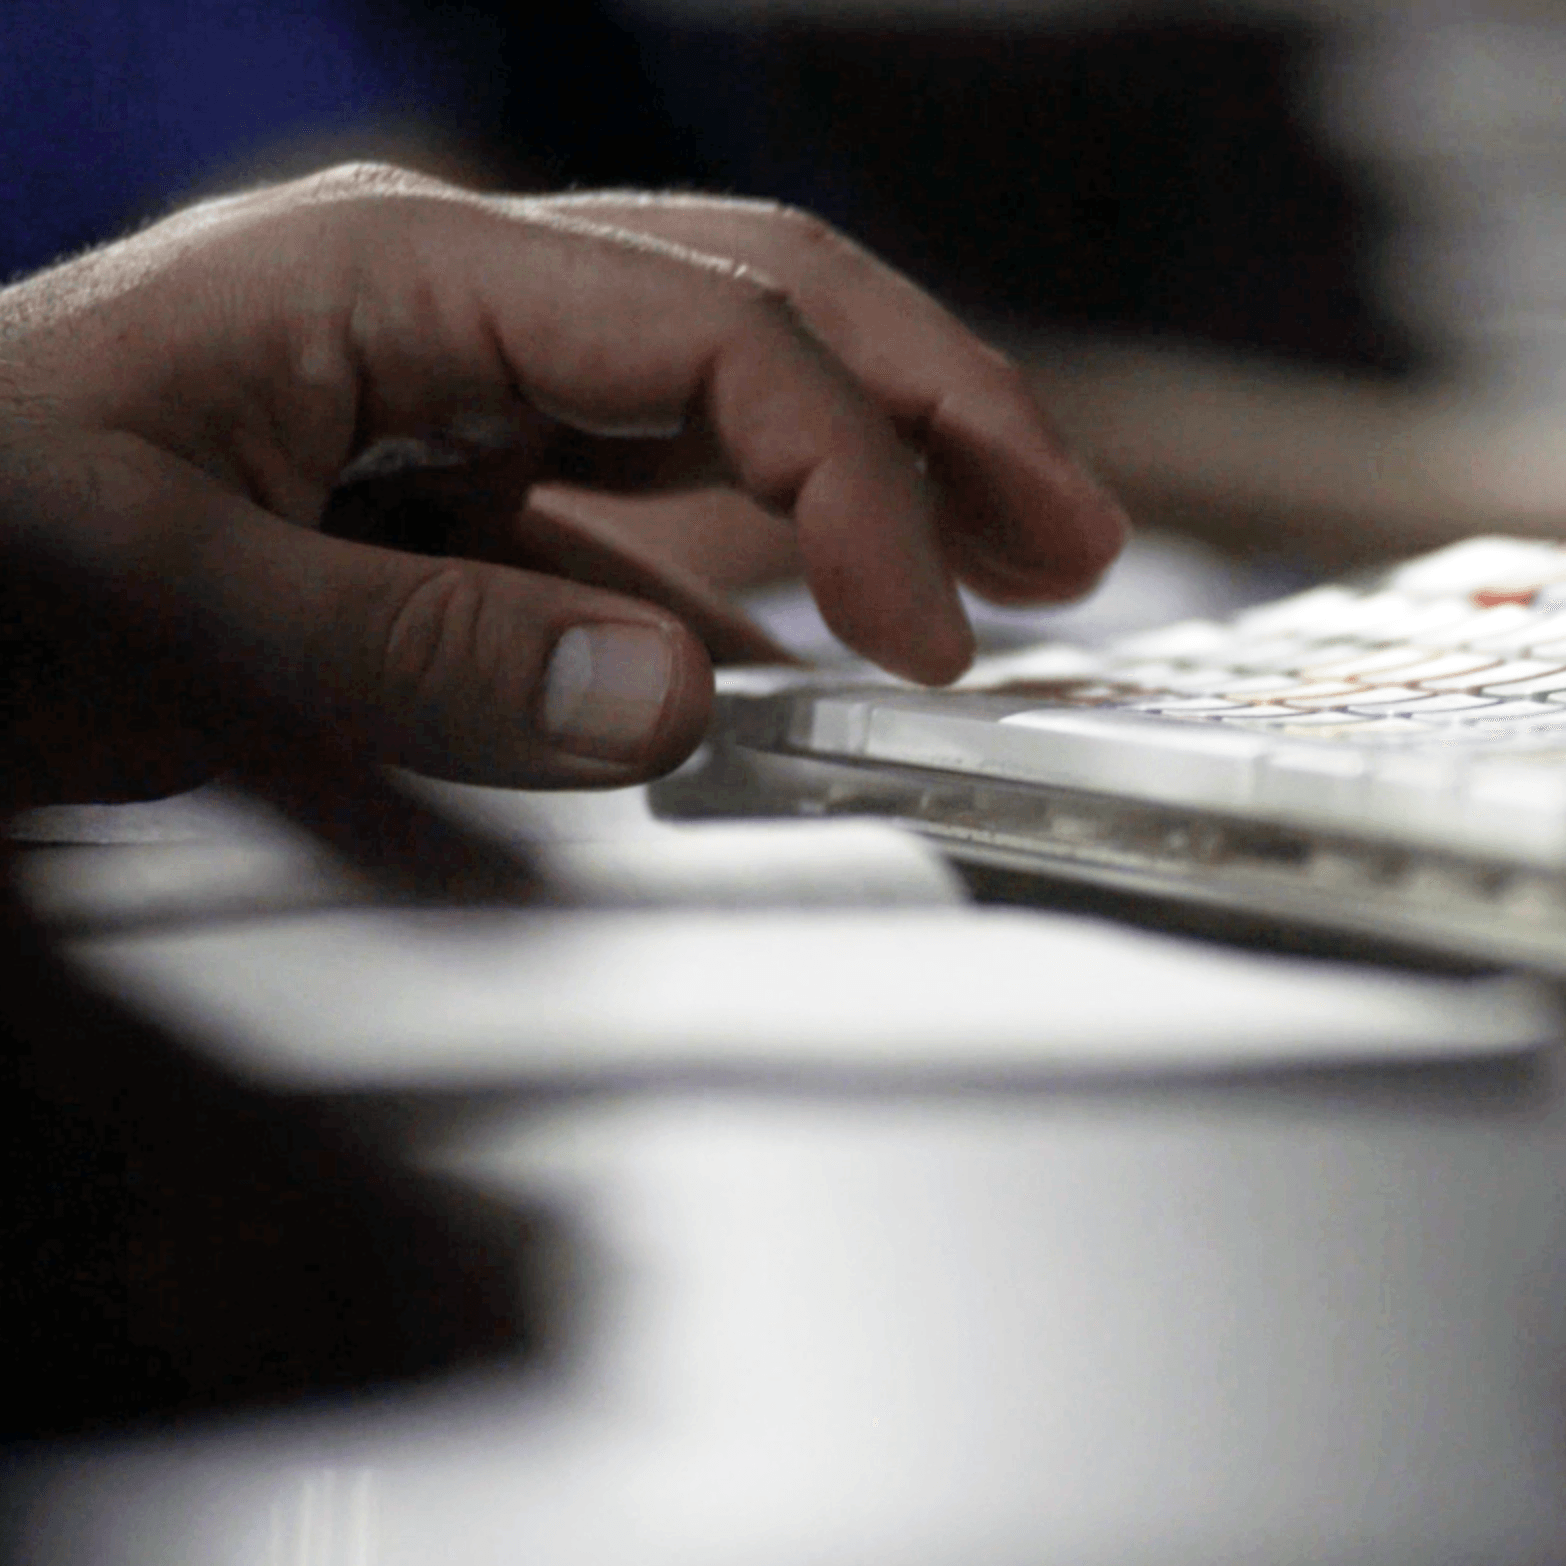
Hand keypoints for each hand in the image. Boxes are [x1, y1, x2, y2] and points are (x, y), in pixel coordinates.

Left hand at [0, 164, 1125, 810]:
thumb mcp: (169, 602)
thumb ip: (420, 653)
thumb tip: (673, 700)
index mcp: (404, 274)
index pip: (716, 334)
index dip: (860, 479)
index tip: (931, 641)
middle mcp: (457, 301)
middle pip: (765, 311)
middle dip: (937, 417)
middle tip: (1068, 534)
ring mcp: (458, 383)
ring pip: (724, 395)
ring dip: (873, 474)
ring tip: (1001, 557)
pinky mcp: (446, 473)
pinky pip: (633, 505)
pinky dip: (740, 572)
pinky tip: (804, 642)